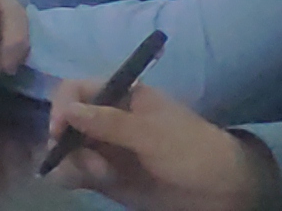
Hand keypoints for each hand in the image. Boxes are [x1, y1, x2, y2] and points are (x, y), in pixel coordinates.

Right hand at [42, 78, 271, 210]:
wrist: (221, 192)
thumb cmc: (192, 150)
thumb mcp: (153, 134)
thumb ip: (109, 123)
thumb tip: (67, 109)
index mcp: (121, 96)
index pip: (77, 89)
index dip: (62, 105)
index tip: (60, 130)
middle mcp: (106, 119)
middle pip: (65, 120)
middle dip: (65, 139)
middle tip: (83, 160)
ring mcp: (105, 149)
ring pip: (66, 148)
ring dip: (71, 161)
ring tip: (101, 175)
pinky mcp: (105, 176)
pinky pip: (74, 172)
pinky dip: (68, 176)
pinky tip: (81, 182)